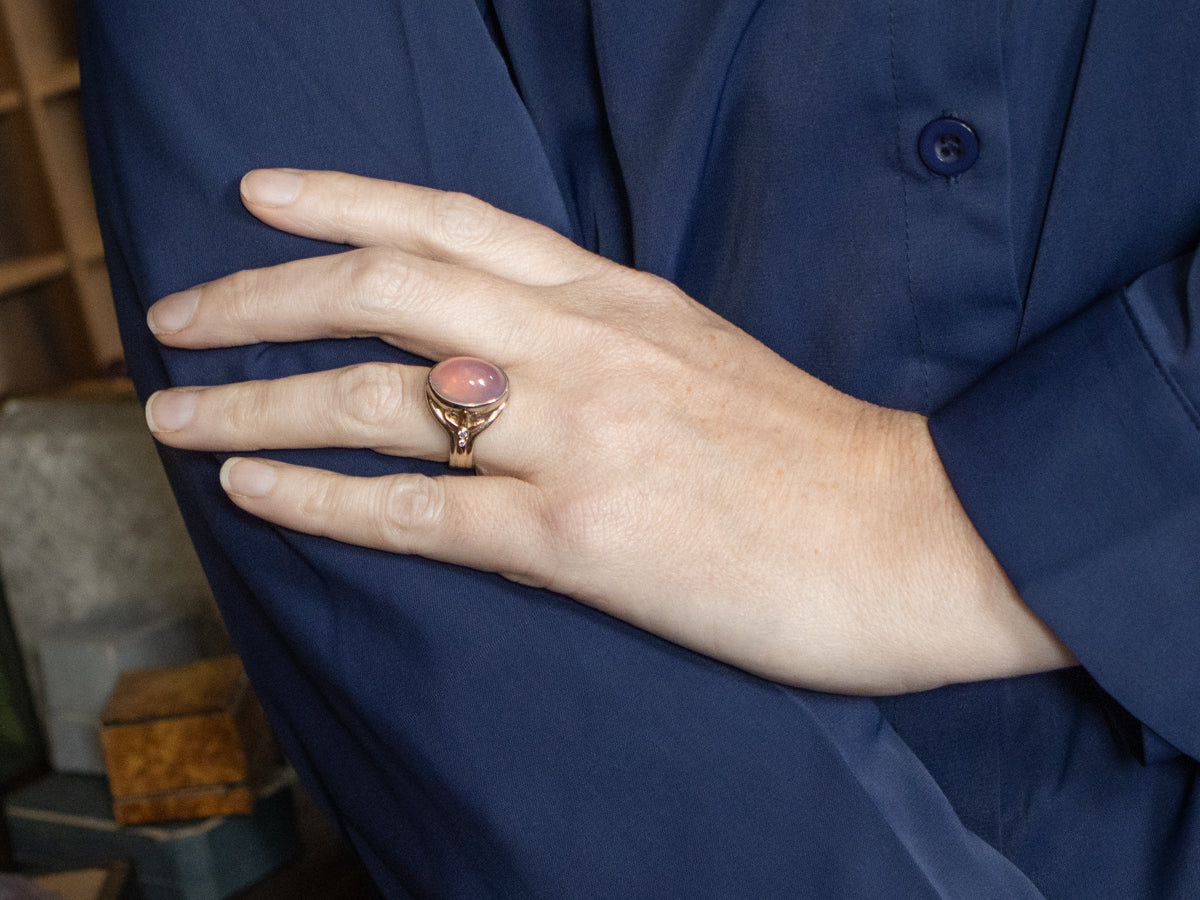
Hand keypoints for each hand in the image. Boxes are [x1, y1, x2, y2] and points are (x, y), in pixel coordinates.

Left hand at [145, 169, 1073, 693]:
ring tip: (172, 413)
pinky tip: (251, 489)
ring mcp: (578, 439)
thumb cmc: (812, 453)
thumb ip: (596, 345)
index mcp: (616, 299)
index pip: (454, 220)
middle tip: (177, 312)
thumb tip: (494, 364)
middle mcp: (584, 349)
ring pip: (380, 401)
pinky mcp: (580, 539)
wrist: (915, 532)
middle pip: (388, 288)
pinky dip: (321, 498)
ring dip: (257, 399)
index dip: (344, 197)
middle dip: (263, 293)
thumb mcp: (697, 359)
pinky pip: (419, 512)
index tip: (258, 195)